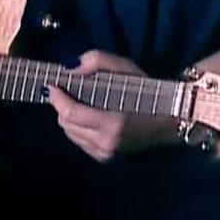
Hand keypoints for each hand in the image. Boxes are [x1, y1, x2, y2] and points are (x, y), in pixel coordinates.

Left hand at [45, 50, 182, 161]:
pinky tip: (90, 117)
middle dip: (62, 106)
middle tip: (67, 91)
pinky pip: (79, 141)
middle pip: (65, 123)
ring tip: (79, 103)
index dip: (57, 98)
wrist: (168, 120)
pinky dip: (78, 128)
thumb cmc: (147, 91)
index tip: (50, 85)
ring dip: (69, 117)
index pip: (70, 113)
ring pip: (69, 133)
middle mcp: (106, 143)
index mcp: (112, 122)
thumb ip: (97, 61)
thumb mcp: (126, 68)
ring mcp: (105, 153)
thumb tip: (69, 69)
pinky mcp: (104, 158)